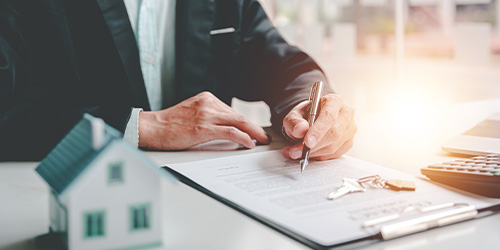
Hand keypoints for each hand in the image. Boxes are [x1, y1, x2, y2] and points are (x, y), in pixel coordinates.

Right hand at [138, 92, 270, 149]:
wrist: (151, 127)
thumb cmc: (168, 124)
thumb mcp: (192, 113)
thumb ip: (208, 116)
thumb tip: (226, 128)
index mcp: (207, 98)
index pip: (232, 111)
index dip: (245, 122)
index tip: (253, 129)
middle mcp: (209, 104)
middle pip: (239, 115)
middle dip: (255, 127)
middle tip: (264, 136)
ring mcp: (207, 115)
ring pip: (239, 122)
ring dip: (254, 133)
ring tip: (261, 141)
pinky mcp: (204, 128)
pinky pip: (231, 132)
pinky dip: (243, 138)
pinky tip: (249, 143)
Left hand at [281, 94, 356, 160]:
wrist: (312, 120)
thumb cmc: (306, 115)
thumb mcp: (295, 114)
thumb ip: (294, 121)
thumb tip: (300, 130)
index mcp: (334, 101)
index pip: (329, 116)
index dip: (318, 131)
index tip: (307, 142)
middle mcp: (346, 113)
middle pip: (334, 133)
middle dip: (314, 145)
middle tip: (296, 151)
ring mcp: (350, 129)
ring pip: (334, 146)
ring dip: (314, 153)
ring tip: (297, 152)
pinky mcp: (349, 142)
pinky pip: (334, 154)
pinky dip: (319, 156)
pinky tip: (309, 153)